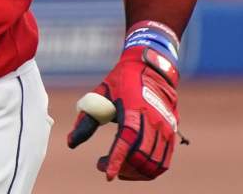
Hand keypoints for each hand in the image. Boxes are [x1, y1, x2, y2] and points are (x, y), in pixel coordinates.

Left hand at [67, 22, 182, 180]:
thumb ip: (86, 119)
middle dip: (121, 167)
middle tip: (102, 164)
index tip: (107, 175)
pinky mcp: (172, 132)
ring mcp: (166, 127)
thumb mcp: (100, 95)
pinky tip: (134, 167)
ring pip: (153, 163)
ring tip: (118, 167)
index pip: (127, 141)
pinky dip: (149, 170)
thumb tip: (70, 143)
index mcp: (134, 109)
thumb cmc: (122, 81)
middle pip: (140, 157)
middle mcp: (154, 120)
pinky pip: (164, 161)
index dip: (116, 160)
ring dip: (134, 172)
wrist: (152, 67)